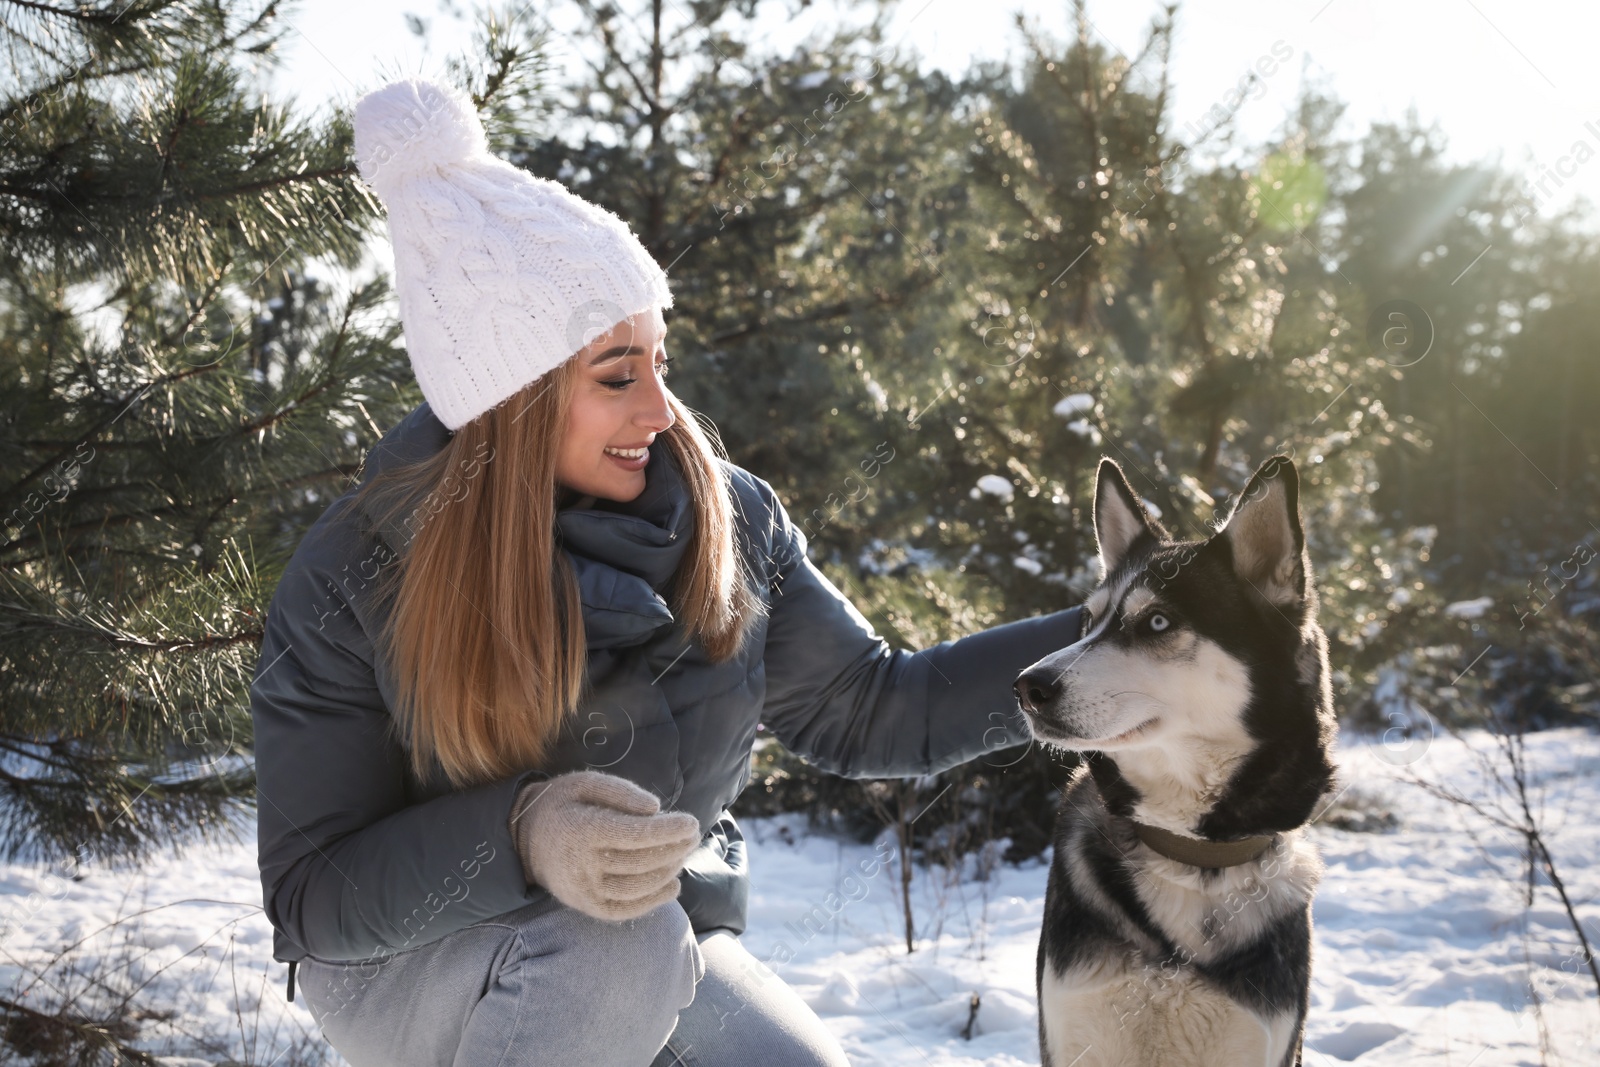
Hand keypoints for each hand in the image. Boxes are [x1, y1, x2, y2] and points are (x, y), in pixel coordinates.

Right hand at [507, 770, 701, 921]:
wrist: (522, 839)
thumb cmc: (562, 804)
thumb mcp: (585, 783)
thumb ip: (621, 791)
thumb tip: (655, 809)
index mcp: (582, 830)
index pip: (635, 835)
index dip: (668, 830)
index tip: (692, 823)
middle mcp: (581, 864)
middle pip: (641, 862)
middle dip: (675, 849)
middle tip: (693, 836)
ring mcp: (583, 890)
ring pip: (637, 888)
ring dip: (668, 872)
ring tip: (682, 855)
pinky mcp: (585, 906)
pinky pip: (625, 910)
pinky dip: (653, 900)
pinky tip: (672, 885)